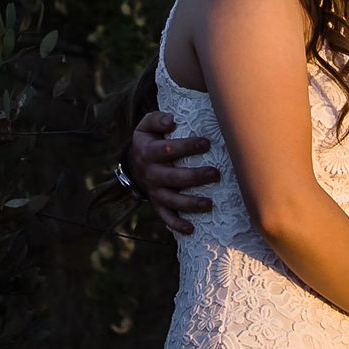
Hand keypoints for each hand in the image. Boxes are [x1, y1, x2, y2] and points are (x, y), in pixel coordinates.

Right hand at [127, 102, 222, 244]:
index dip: (186, 146)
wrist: (133, 163)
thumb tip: (171, 121)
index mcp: (148, 152)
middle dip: (194, 176)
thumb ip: (157, 119)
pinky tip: (191, 228)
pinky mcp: (157, 204)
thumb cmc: (149, 140)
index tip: (206, 143)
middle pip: (172, 177)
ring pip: (171, 200)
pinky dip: (176, 224)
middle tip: (215, 173)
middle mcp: (151, 174)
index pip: (167, 150)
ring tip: (209, 204)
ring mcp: (154, 191)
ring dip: (189, 203)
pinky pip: (165, 216)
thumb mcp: (146, 125)